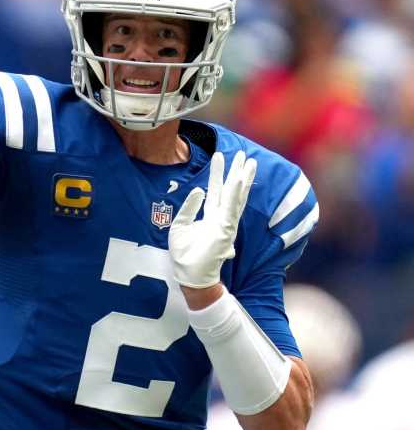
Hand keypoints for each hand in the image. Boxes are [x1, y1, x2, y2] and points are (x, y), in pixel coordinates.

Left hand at [168, 151, 256, 288]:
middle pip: (231, 190)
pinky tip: (239, 179)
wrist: (190, 275)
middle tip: (243, 154)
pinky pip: (232, 208)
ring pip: (236, 196)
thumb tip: (199, 189)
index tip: (220, 155)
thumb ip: (189, 207)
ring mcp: (226, 223)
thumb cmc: (185, 255)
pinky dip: (236, 193)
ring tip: (248, 161)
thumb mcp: (180, 225)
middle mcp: (221, 218)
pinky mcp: (226, 229)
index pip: (216, 190)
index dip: (218, 173)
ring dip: (242, 178)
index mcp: (210, 217)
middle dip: (236, 171)